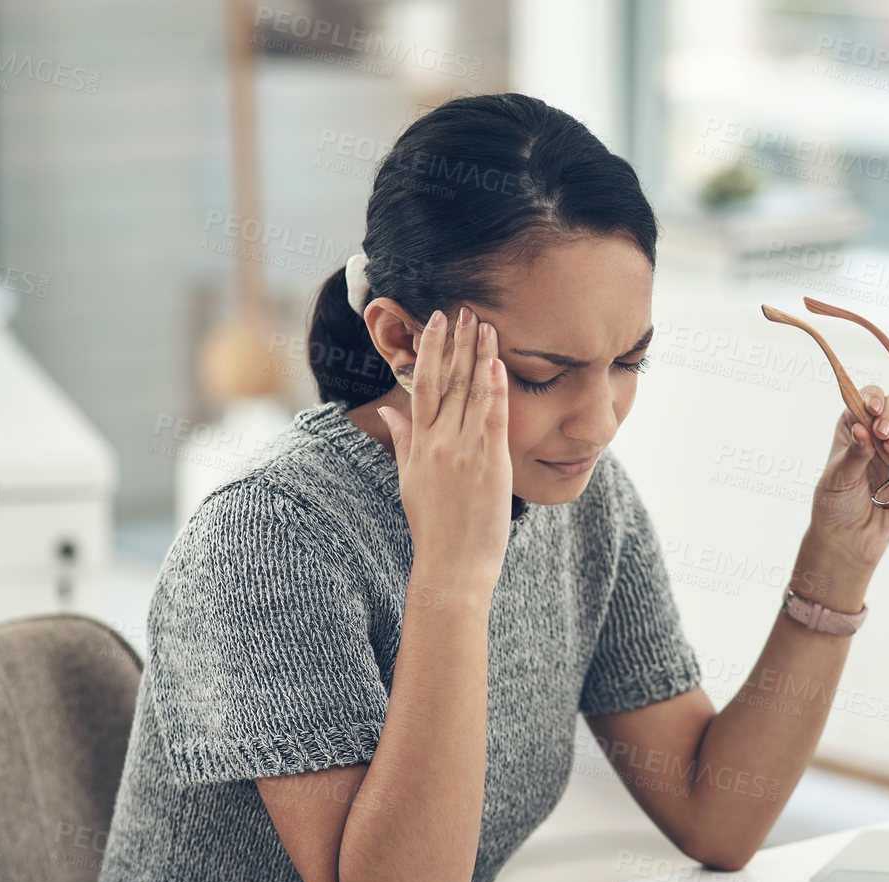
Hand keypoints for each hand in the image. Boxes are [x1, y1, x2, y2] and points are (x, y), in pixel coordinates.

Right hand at [376, 307, 512, 598]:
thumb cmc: (434, 527)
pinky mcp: (489, 465)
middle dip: (456, 342)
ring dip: (479, 355)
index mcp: (420, 444)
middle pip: (447, 381)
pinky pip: (493, 418)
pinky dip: (496, 389)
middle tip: (465, 308)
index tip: (437, 321)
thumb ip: (403, 441)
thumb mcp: (409, 480)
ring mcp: (464, 452)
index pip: (422, 384)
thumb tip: (390, 413)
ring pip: (471, 393)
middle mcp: (439, 442)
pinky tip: (499, 363)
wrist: (452, 566)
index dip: (430, 349)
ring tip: (486, 324)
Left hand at [808, 385, 888, 569]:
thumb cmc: (835, 503)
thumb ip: (854, 454)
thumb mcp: (839, 476)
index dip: (872, 398)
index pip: (865, 400)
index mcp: (851, 428)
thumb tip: (861, 429)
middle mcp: (874, 436)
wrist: (849, 537)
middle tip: (883, 433)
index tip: (872, 409)